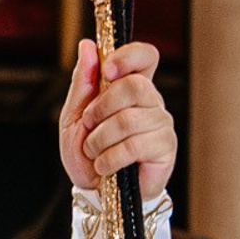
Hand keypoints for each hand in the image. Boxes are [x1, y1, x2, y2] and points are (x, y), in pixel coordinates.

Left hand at [60, 41, 175, 202]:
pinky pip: (133, 145)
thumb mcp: (75, 116)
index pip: (145, 56)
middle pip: (133, 86)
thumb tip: (87, 45)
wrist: (95, 193)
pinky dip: (109, 158)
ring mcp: (160, 124)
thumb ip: (82, 83)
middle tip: (89, 126)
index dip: (128, 57)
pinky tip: (105, 167)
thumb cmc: (87, 154)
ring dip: (100, 140)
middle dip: (101, 108)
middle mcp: (151, 102)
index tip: (107, 71)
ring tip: (94, 153)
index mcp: (131, 88)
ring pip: (128, 119)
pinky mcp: (165, 148)